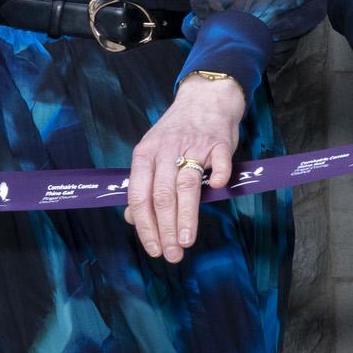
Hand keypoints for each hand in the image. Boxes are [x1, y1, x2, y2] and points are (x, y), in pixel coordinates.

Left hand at [128, 75, 248, 262]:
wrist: (205, 97)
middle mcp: (166, 150)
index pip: (140, 196)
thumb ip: (144, 187)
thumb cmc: (177, 132)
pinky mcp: (219, 142)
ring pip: (186, 185)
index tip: (153, 248)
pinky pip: (220, 162)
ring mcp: (193, 145)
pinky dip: (218, 177)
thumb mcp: (152, 154)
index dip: (145, 226)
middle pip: (162, 195)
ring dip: (186, 216)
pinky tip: (216, 191)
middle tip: (172, 254)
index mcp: (145, 154)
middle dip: (166, 229)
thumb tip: (132, 219)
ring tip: (186, 241)